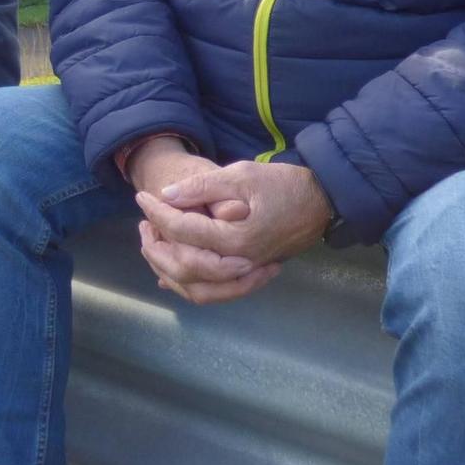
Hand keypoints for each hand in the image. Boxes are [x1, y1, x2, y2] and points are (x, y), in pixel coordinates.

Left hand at [123, 139, 274, 305]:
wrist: (323, 201)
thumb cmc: (285, 184)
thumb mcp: (242, 174)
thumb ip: (203, 186)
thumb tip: (166, 196)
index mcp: (236, 239)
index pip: (183, 231)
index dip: (157, 213)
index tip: (142, 197)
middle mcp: (240, 263)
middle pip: (185, 268)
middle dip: (156, 247)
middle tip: (143, 223)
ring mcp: (246, 272)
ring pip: (198, 289)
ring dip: (169, 270)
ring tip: (153, 245)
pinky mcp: (250, 273)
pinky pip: (214, 290)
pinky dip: (189, 284)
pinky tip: (170, 274)